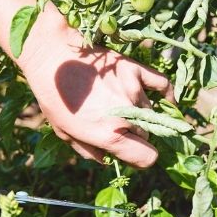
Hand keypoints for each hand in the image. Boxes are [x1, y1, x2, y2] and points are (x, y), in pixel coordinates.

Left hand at [21, 22, 174, 167]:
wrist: (51, 57)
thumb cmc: (53, 98)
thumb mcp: (65, 134)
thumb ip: (91, 152)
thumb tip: (108, 159)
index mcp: (110, 135)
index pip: (147, 157)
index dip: (139, 158)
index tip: (130, 152)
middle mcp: (127, 115)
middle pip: (148, 135)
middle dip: (136, 135)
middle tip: (119, 127)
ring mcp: (133, 91)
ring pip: (151, 112)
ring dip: (141, 114)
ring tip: (122, 107)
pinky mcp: (135, 69)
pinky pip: (163, 86)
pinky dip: (166, 95)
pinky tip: (163, 101)